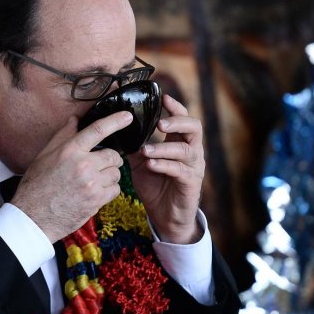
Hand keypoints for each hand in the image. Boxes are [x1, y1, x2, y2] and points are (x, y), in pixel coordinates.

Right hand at [11, 112, 130, 241]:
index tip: (127, 117)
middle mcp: (83, 165)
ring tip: (93, 182)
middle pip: (113, 155)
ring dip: (109, 176)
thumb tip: (75, 119)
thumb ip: (63, 135)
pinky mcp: (96, 200)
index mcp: (70, 151)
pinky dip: (109, 191)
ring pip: (116, 173)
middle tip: (100, 166)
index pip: (97, 130)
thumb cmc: (37, 184)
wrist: (33, 216)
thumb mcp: (44, 155)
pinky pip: (115, 190)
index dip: (115, 121)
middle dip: (110, 159)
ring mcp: (91, 184)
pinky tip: (95, 193)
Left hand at [127, 94, 203, 243]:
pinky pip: (180, 170)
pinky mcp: (191, 183)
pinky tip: (151, 165)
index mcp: (179, 142)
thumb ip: (136, 145)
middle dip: (177, 122)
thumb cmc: (155, 186)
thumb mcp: (141, 162)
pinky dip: (164, 165)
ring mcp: (193, 167)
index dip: (176, 107)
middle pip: (194, 127)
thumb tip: (118, 129)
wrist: (165, 216)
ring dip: (164, 148)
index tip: (163, 97)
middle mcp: (191, 151)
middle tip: (160, 123)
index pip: (183, 118)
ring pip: (185, 150)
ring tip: (146, 150)